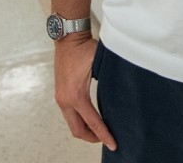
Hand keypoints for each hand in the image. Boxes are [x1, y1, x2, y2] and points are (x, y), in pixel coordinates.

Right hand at [53, 36, 115, 150]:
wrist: (68, 38)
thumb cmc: (84, 48)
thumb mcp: (101, 65)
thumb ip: (110, 81)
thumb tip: (122, 94)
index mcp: (77, 96)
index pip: (93, 123)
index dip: (104, 135)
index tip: (113, 144)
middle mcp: (65, 100)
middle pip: (78, 130)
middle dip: (92, 138)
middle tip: (107, 140)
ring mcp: (60, 98)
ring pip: (72, 124)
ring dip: (85, 130)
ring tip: (100, 131)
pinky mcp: (59, 94)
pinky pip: (69, 115)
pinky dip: (79, 120)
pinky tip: (90, 119)